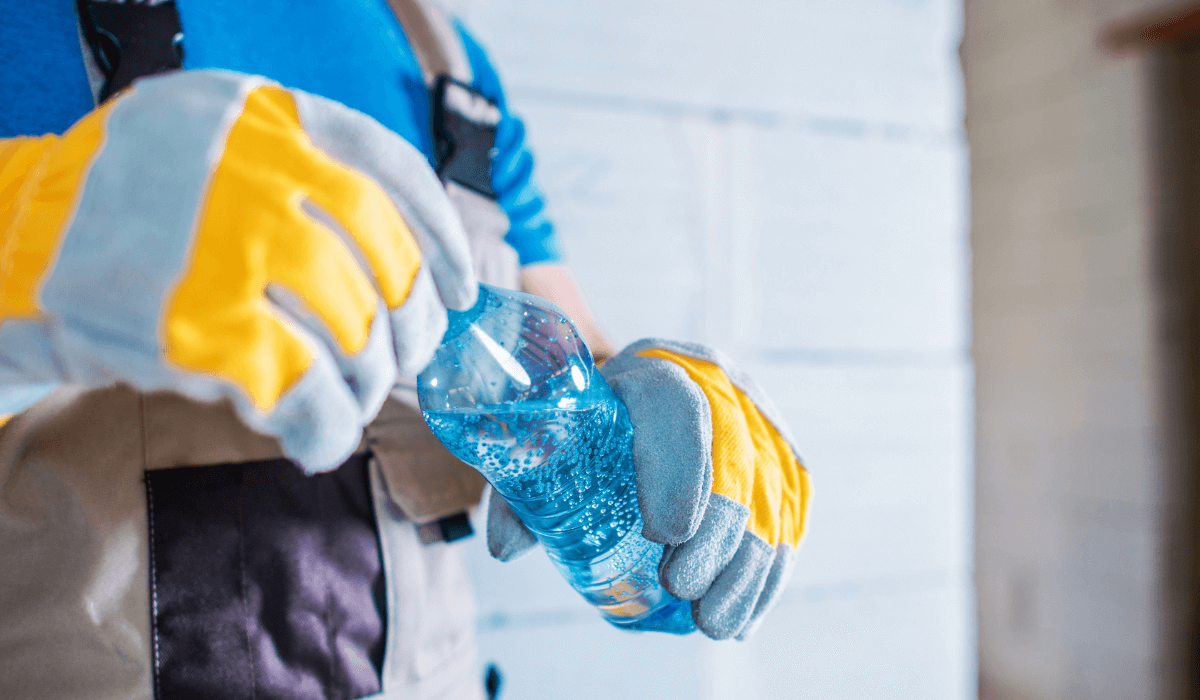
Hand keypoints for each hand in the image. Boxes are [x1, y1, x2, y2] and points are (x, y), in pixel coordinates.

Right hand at [0, 70, 475, 470]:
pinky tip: (315, 440)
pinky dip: (324, 429)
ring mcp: (226, 247)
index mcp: (260, 117)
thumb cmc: (121, 214)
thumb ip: (295, 177)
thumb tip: (407, 268)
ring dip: (363, 386)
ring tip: (346, 403)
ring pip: (353, 334)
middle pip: (382, 263)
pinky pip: (306, 393)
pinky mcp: (200, 330)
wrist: (2, 248)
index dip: (440, 239)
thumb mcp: (208, 151)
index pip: (390, 171)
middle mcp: (251, 171)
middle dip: (409, 327)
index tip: (462, 290)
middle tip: (402, 361)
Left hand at [487, 338, 810, 638]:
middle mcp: (720, 386)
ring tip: (712, 622)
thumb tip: (506, 545)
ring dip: (745, 568)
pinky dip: (768, 576)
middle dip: (715, 534)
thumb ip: (522, 487)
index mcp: (656, 369)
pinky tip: (742, 617)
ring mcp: (761, 423)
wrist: (642, 402)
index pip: (680, 408)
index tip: (663, 534)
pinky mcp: (786, 464)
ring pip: (770, 497)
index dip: (680, 471)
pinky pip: (790, 522)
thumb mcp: (553, 442)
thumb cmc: (591, 428)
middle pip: (734, 459)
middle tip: (681, 588)